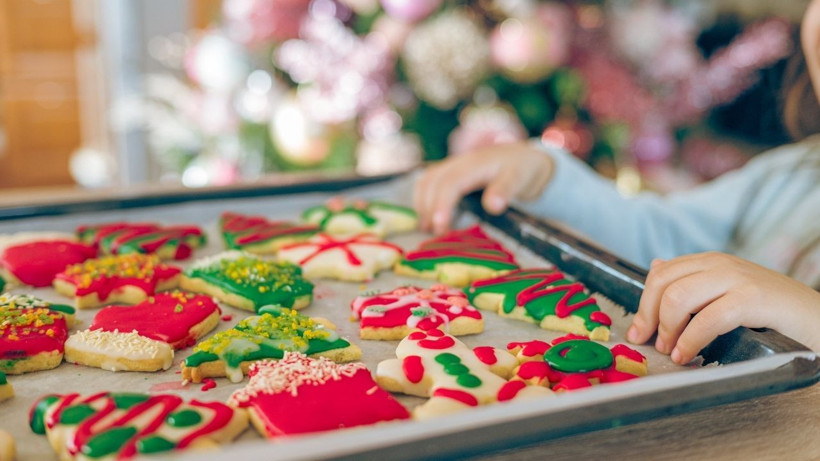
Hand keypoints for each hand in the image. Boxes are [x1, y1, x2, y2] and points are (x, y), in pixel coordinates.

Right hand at [414, 142, 552, 233]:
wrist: (524, 158)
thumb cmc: (522, 171)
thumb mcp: (520, 179)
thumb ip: (505, 190)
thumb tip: (492, 206)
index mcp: (475, 164)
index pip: (450, 182)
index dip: (442, 204)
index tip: (439, 227)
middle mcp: (459, 162)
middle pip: (433, 182)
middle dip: (429, 209)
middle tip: (435, 234)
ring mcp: (452, 165)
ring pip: (426, 181)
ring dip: (422, 204)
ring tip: (427, 228)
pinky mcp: (449, 172)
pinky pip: (428, 182)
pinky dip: (423, 199)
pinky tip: (428, 217)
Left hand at [627, 252, 819, 363]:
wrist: (819, 318)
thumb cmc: (772, 313)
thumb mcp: (727, 292)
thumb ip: (693, 281)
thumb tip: (655, 266)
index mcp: (709, 262)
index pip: (660, 275)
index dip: (643, 305)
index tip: (638, 332)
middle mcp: (719, 264)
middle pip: (662, 284)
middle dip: (649, 317)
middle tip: (652, 344)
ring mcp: (736, 278)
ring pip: (678, 297)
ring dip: (668, 329)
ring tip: (672, 351)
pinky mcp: (753, 298)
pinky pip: (708, 318)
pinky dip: (691, 340)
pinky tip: (687, 354)